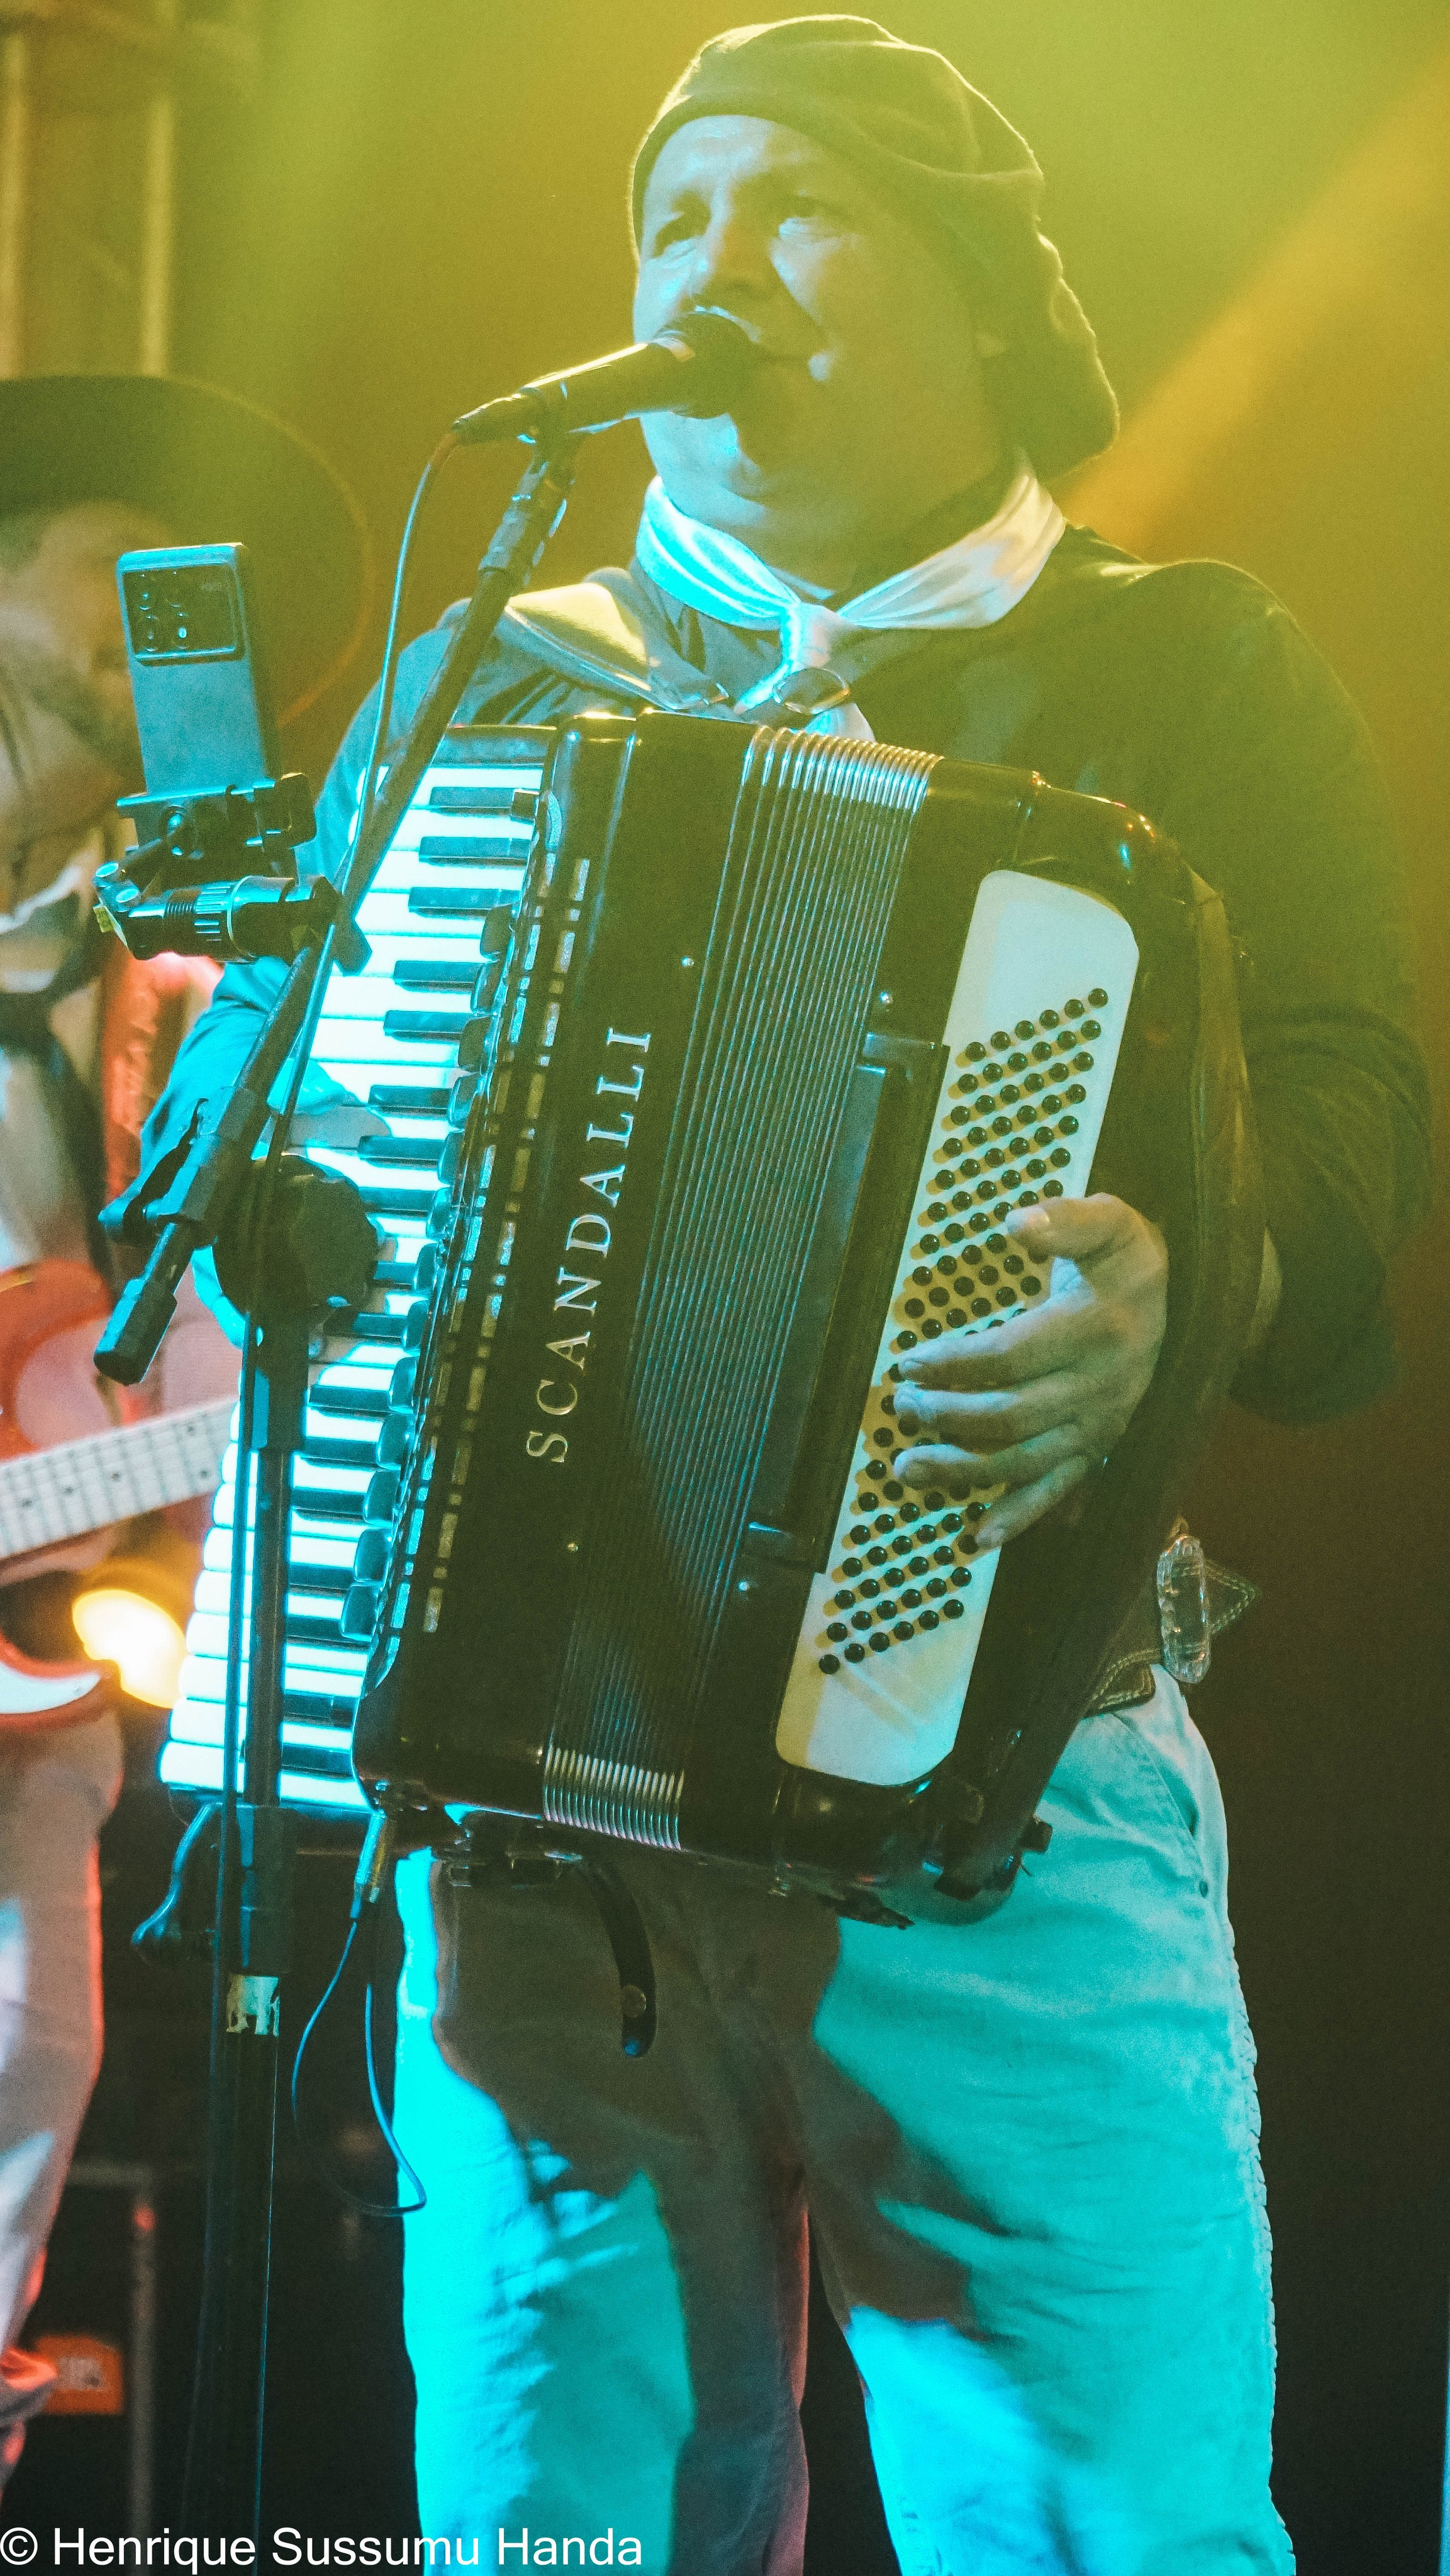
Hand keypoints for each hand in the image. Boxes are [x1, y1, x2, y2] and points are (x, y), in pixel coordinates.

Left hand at [892, 1194, 1167, 1549]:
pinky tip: (977, 1538)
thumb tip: (1016, 1223)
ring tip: (908, 1468)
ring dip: (964, 1471)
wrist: (1174, 1300)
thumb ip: (1064, 1221)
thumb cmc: (1124, 1257)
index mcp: (1099, 1330)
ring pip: (1025, 1461)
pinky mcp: (1097, 1450)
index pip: (1013, 1356)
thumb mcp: (1106, 1221)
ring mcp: (1100, 1426)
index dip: (956, 1362)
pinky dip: (1019, 1517)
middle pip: (1012, 1415)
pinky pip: (1058, 1491)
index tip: (909, 1360)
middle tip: (903, 1406)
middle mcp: (1102, 1388)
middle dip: (950, 1416)